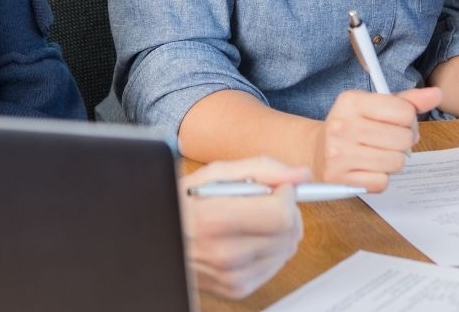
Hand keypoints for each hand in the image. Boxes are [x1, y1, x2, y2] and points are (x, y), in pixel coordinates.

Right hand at [179, 157, 308, 299]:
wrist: (158, 238)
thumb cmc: (183, 204)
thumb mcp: (215, 174)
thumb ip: (262, 169)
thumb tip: (300, 174)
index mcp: (216, 220)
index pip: (281, 215)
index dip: (285, 195)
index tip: (276, 187)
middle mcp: (225, 254)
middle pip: (289, 233)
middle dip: (285, 210)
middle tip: (264, 201)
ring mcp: (232, 276)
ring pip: (287, 249)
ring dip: (279, 231)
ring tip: (252, 220)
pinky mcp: (237, 289)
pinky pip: (276, 266)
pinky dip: (270, 249)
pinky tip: (248, 238)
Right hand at [311, 87, 441, 191]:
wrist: (315, 152)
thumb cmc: (351, 127)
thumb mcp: (373, 106)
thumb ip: (406, 101)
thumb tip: (436, 94)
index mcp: (350, 101)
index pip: (404, 112)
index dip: (409, 120)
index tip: (399, 124)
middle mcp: (342, 126)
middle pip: (403, 139)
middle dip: (403, 142)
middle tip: (389, 142)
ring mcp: (339, 154)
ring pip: (396, 163)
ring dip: (393, 161)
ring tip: (378, 155)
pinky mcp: (340, 179)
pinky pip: (382, 182)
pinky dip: (380, 178)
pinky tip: (367, 169)